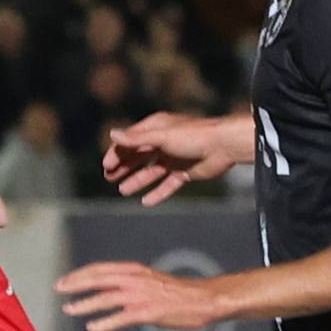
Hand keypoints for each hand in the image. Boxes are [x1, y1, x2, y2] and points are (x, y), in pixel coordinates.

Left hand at [55, 260, 226, 330]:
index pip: (101, 269)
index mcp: (135, 271)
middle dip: (75, 284)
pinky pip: (120, 318)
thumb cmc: (179, 293)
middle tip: (59, 290)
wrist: (204, 299)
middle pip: (98, 278)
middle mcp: (135, 280)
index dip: (80, 275)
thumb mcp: (151, 281)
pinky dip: (104, 322)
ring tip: (69, 309)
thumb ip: (131, 284)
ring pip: (105, 297)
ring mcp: (141, 296)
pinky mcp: (148, 312)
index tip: (65, 281)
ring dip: (84, 304)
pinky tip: (92, 327)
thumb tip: (113, 291)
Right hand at [101, 110, 246, 205]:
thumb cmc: (193, 135)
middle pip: (138, 157)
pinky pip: (167, 185)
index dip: (117, 153)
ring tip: (123, 190)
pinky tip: (146, 202)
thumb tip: (112, 134)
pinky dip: (157, 193)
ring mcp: (174, 159)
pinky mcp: (185, 173)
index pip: (130, 141)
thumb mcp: (161, 136)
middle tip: (109, 178)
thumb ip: (136, 138)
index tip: (106, 166)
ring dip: (137, 180)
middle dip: (124, 167)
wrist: (223, 146)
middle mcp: (163, 143)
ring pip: (151, 172)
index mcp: (156, 129)